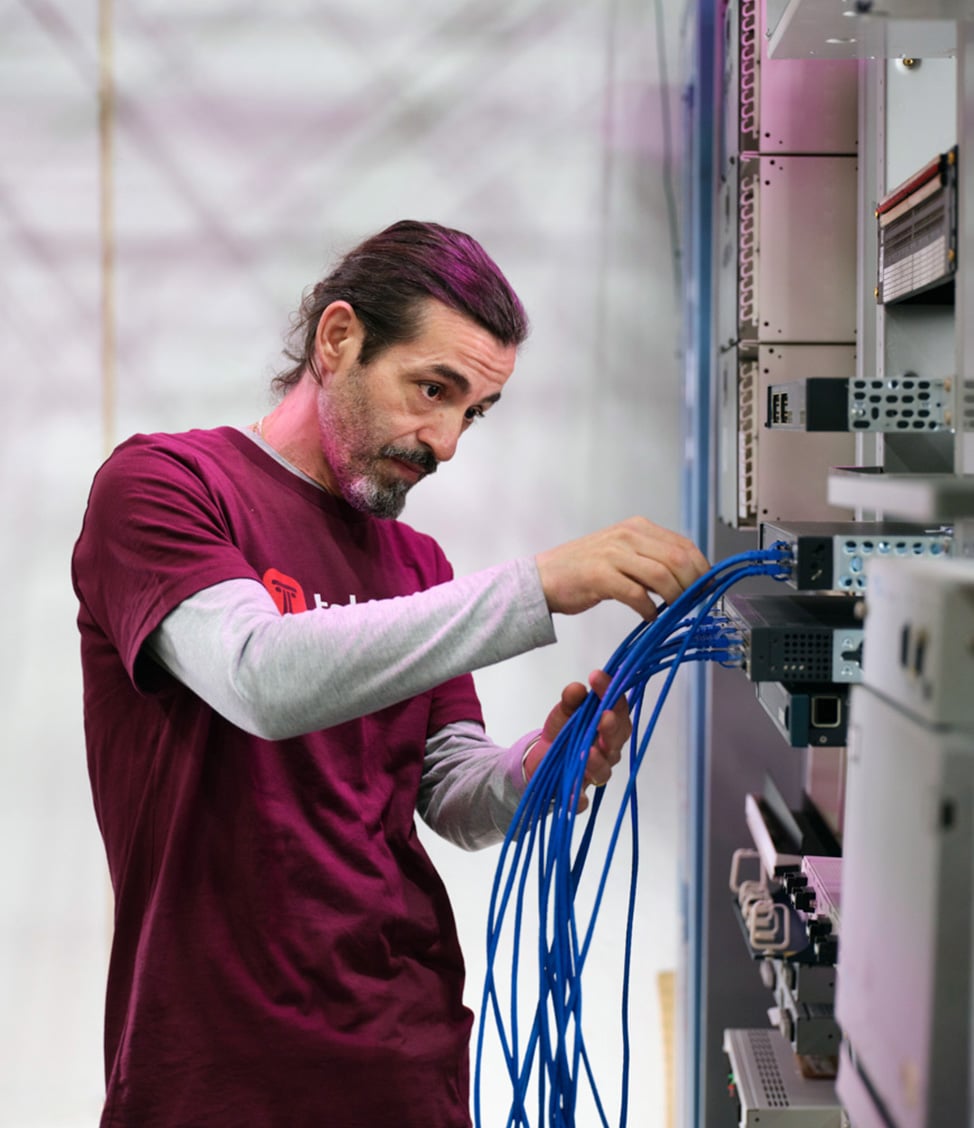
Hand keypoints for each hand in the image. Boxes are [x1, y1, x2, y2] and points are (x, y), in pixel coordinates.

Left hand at [523, 671, 631, 810]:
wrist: (541, 760)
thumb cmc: (562, 732)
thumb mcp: (564, 712)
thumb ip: (571, 700)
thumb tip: (577, 688)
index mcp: (608, 726)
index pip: (618, 707)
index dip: (611, 691)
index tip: (596, 676)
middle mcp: (608, 750)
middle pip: (618, 739)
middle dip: (611, 727)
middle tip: (603, 716)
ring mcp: (594, 773)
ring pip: (604, 770)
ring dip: (598, 761)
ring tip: (588, 751)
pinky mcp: (577, 794)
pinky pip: (581, 799)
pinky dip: (578, 798)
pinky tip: (573, 794)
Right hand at [535, 517, 708, 620]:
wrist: (543, 577)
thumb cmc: (584, 569)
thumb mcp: (622, 553)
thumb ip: (651, 559)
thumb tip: (688, 578)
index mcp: (637, 527)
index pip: (684, 545)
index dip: (702, 569)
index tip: (707, 588)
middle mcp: (628, 535)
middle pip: (678, 560)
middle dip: (693, 586)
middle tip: (694, 604)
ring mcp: (613, 554)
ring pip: (662, 576)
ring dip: (675, 599)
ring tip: (674, 612)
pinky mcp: (601, 576)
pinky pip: (637, 595)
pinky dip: (649, 610)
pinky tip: (650, 617)